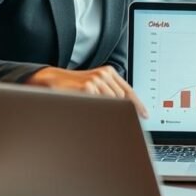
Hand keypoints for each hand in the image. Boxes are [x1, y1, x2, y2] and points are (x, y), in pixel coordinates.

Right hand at [26, 65, 147, 117]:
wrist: (50, 79)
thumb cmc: (72, 86)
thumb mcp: (93, 85)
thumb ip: (108, 92)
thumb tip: (125, 109)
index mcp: (108, 72)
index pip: (128, 90)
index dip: (138, 104)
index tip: (144, 115)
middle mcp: (104, 74)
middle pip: (122, 99)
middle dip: (121, 112)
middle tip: (121, 122)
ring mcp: (96, 80)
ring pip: (112, 103)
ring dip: (108, 112)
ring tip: (99, 116)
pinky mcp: (87, 87)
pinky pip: (99, 104)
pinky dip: (98, 111)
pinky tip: (91, 112)